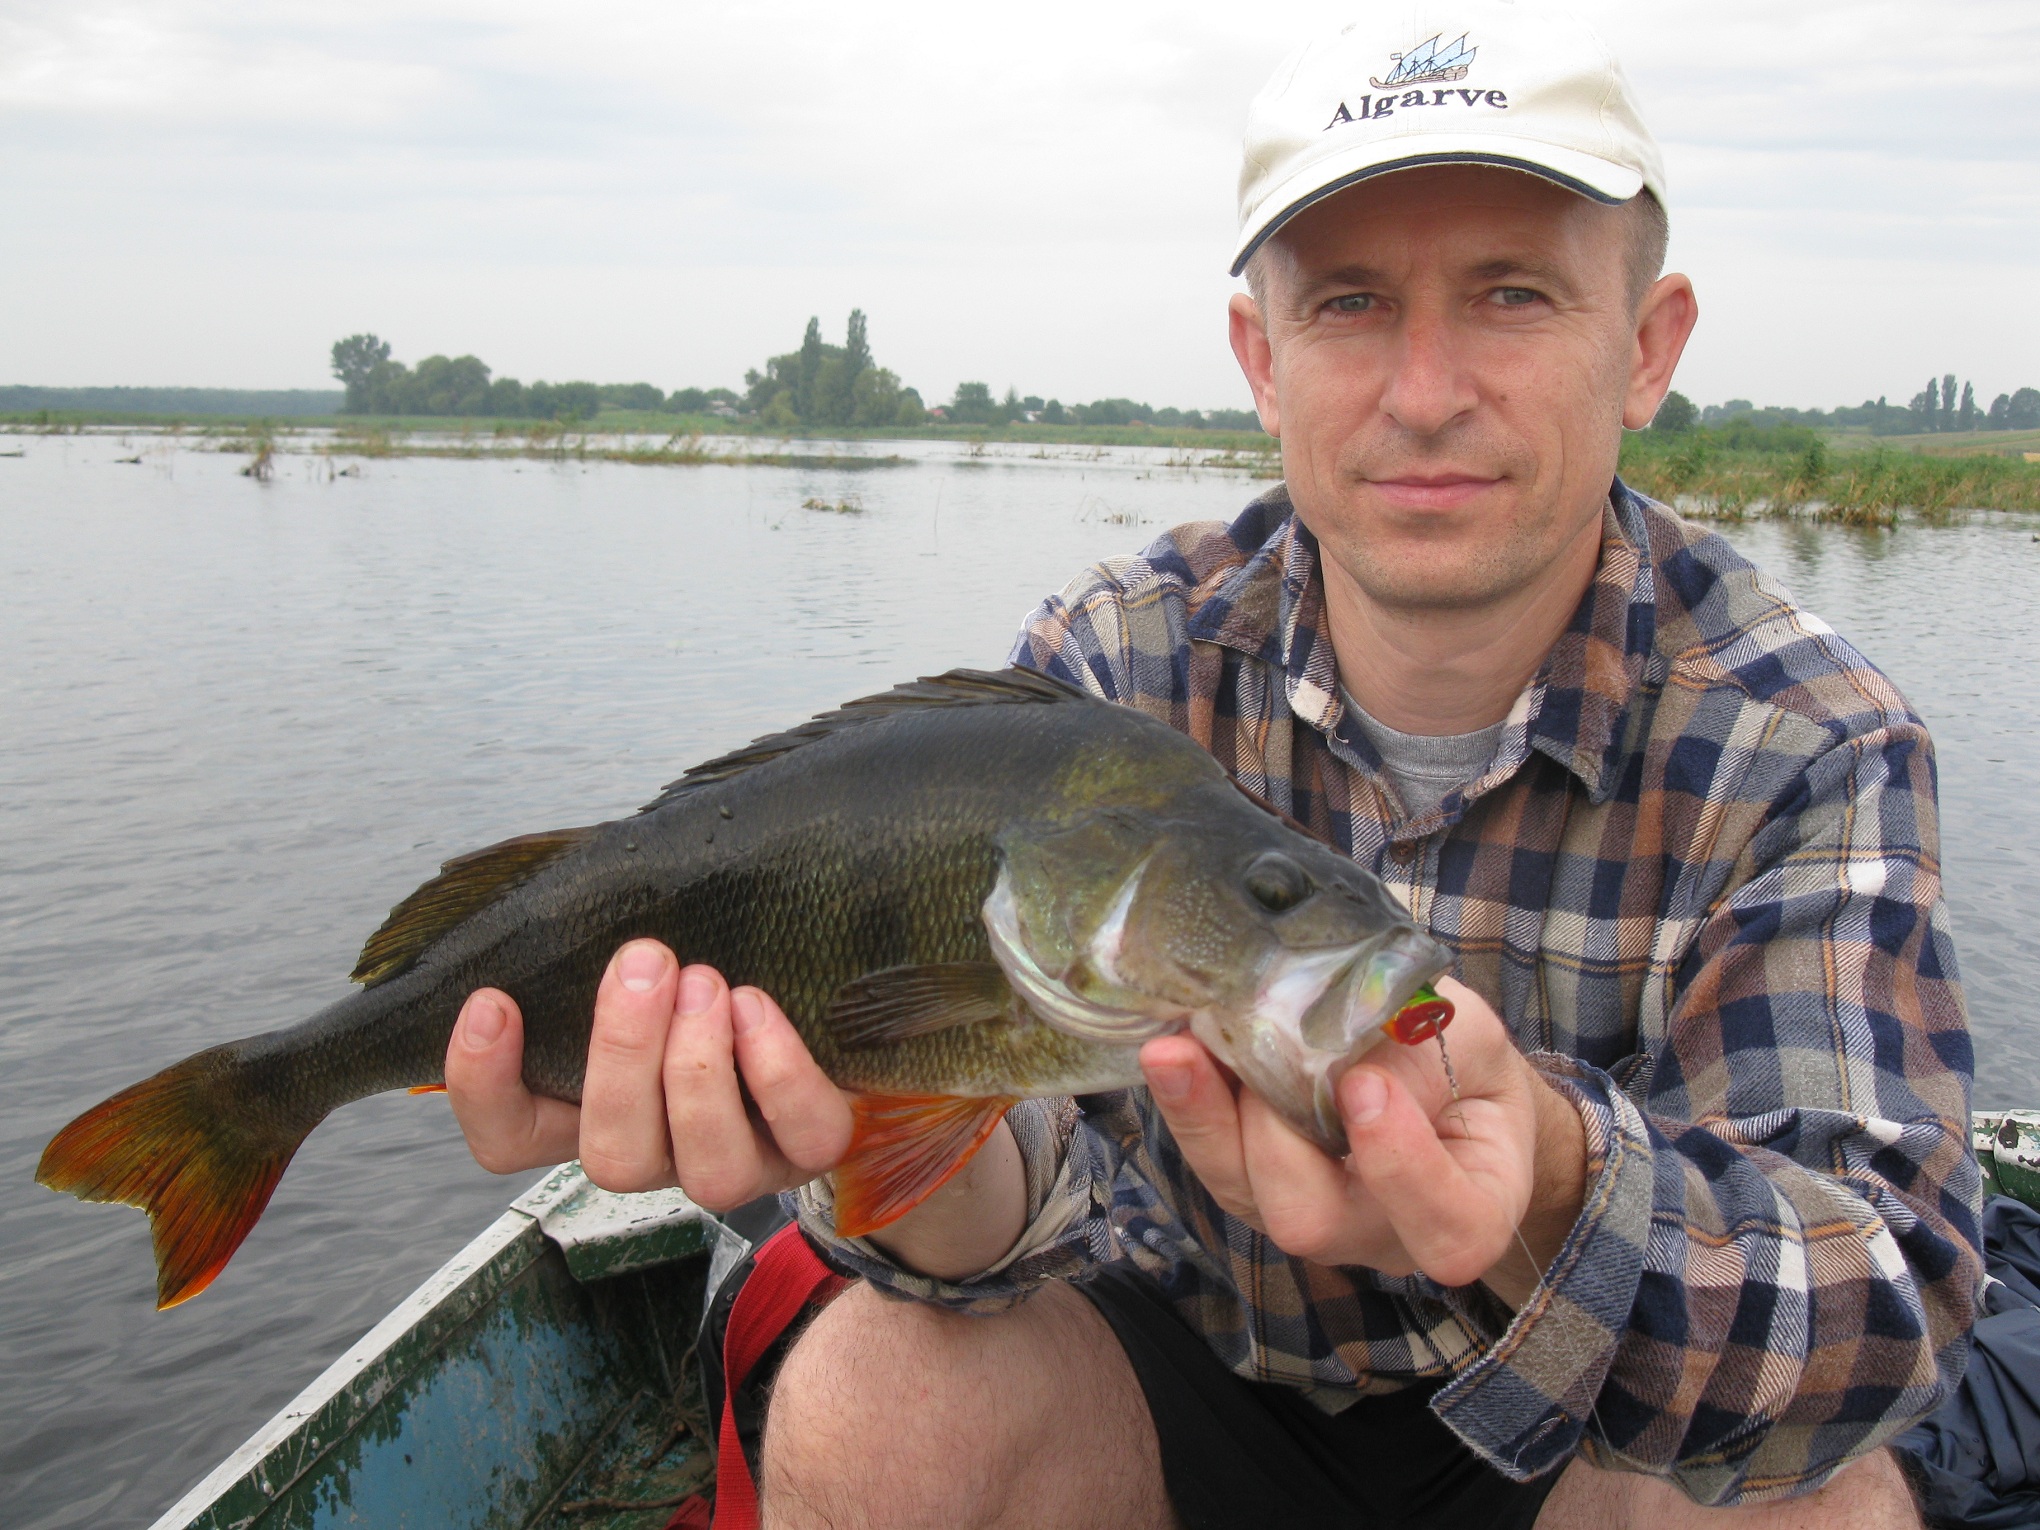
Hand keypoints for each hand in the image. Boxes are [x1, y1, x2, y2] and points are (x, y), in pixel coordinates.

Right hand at [444, 939, 853, 1210]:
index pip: (509, 1140)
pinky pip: (802, 1135)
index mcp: (598, 1113)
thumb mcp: (646, 961)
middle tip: (643, 961)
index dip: (485, 1086)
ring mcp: (742, 1162)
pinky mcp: (814, 1147)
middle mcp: (665, 1153)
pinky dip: (778, 1070)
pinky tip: (757, 1007)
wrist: (831, 1003)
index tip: (491, 1000)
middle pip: (612, 1157)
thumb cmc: (715, 965)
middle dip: (623, 1054)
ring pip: (704, 1166)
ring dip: (697, 1069)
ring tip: (707, 983)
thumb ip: (599, 946)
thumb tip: (563, 890)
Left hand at [1138, 977, 1585, 1304]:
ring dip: (1205, 1117)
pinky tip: (1173, 1044)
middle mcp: (1378, 1234)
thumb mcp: (1467, 1038)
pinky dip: (1188, 1100)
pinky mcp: (1250, 1184)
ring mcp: (1306, 1214)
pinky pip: (1210, 1157)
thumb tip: (1329, 1033)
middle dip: (1275, 1138)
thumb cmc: (1465, 1065)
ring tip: (1178, 1048)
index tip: (1368, 1086)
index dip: (1404, 1169)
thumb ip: (1420, 1043)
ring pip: (1242, 1194)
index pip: (1448, 1228)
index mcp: (1468, 1210)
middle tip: (1265, 1051)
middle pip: (1312, 1221)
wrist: (1434, 1076)